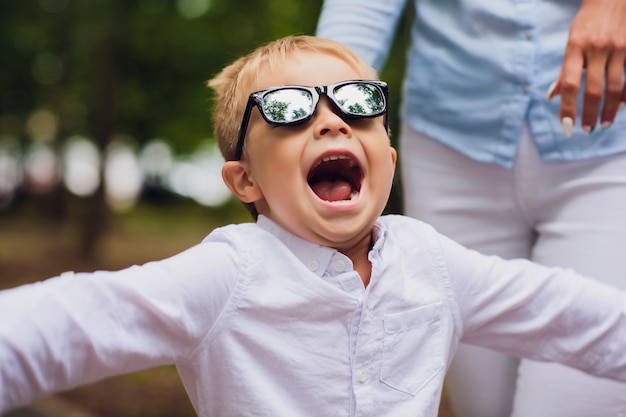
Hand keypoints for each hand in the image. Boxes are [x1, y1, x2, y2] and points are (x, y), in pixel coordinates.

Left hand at [547, 0, 625, 136]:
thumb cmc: (589, 21)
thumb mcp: (572, 40)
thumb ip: (565, 70)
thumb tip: (552, 97)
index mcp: (575, 47)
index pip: (570, 85)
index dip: (568, 108)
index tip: (567, 127)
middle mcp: (597, 48)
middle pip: (594, 90)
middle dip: (590, 114)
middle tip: (587, 130)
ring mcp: (619, 47)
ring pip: (615, 87)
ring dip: (610, 110)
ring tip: (604, 124)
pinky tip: (621, 107)